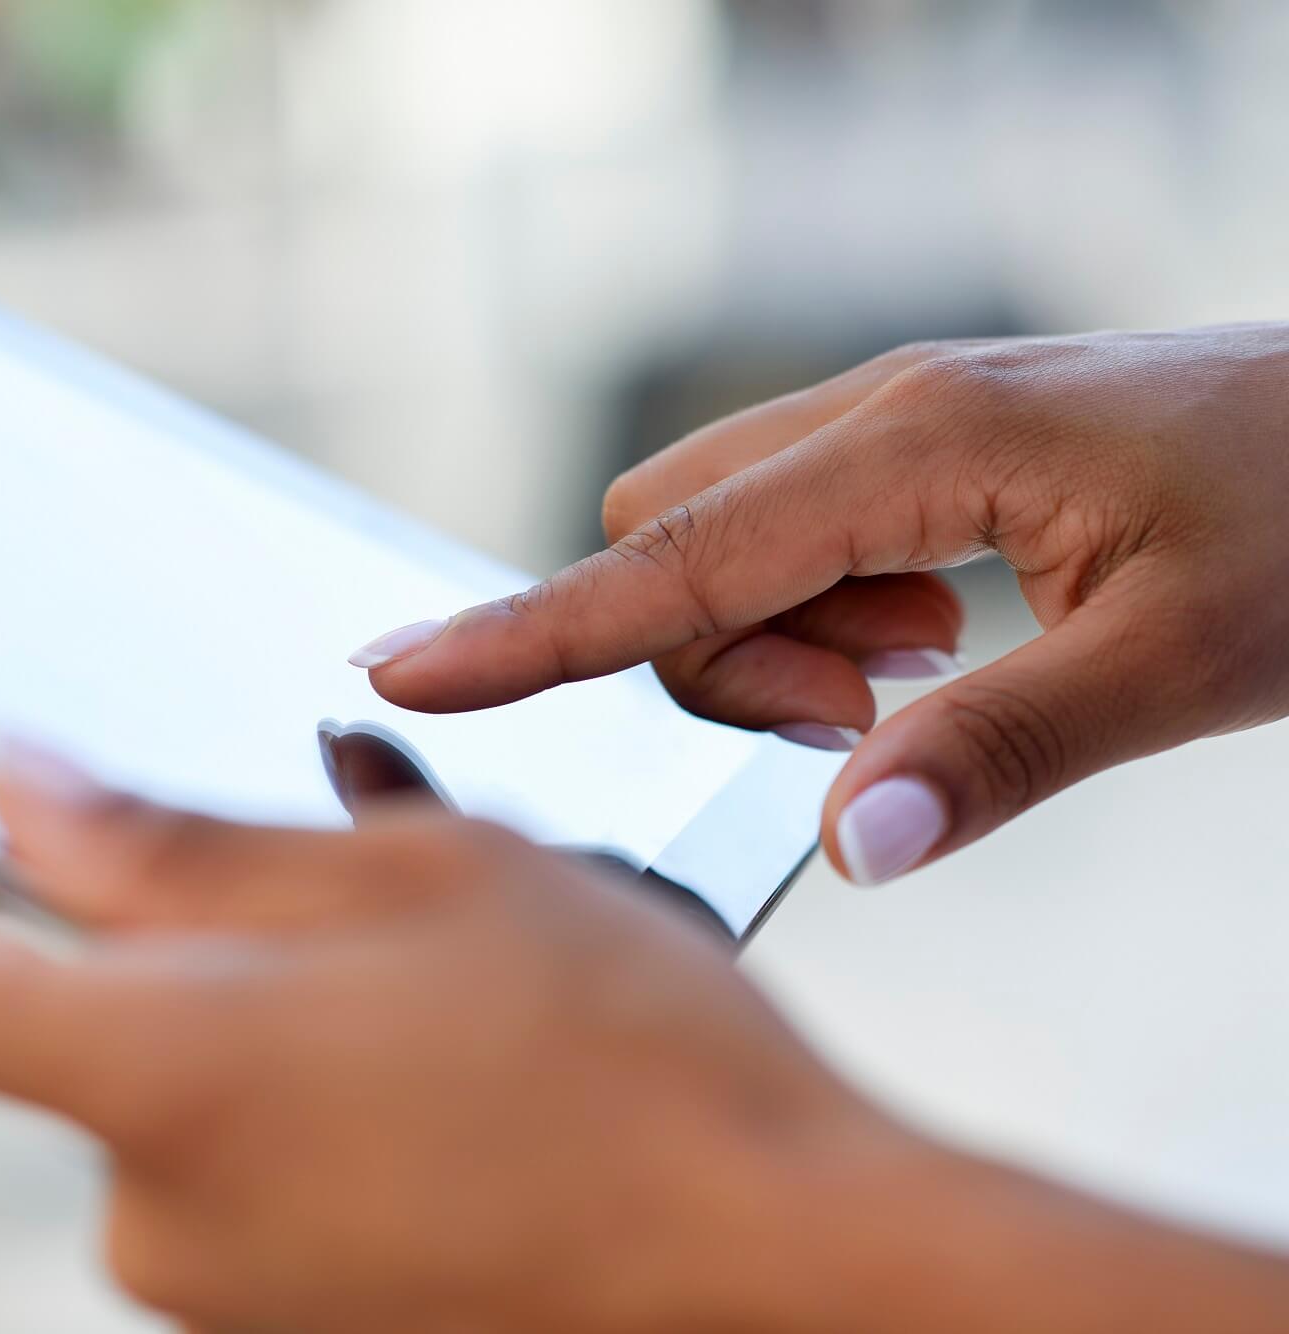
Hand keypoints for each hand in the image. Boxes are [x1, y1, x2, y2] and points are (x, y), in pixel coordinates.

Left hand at [0, 744, 1288, 1332]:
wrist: (784, 1269)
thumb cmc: (628, 1058)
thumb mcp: (409, 881)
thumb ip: (175, 847)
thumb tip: (20, 800)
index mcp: (162, 1077)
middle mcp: (157, 1213)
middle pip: (67, 1034)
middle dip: (158, 932)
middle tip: (311, 859)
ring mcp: (224, 1293)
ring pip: (176, 1095)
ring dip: (259, 1004)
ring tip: (422, 959)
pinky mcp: (294, 1326)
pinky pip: (243, 1175)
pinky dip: (299, 1091)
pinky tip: (432, 1053)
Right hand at [353, 327, 1288, 881]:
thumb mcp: (1190, 660)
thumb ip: (1002, 757)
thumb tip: (849, 852)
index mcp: (921, 445)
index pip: (667, 559)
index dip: (527, 627)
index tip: (398, 667)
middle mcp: (883, 411)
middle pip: (669, 538)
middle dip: (710, 654)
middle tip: (867, 719)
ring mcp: (902, 420)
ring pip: (724, 535)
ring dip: (777, 639)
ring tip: (928, 677)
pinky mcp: (929, 446)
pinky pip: (797, 530)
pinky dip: (823, 610)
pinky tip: (942, 641)